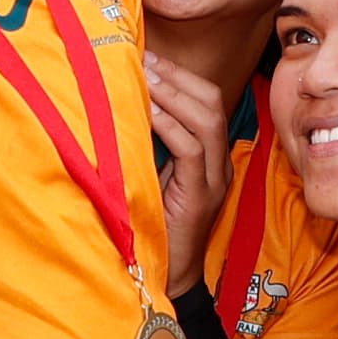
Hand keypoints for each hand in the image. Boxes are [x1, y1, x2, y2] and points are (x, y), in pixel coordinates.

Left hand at [146, 53, 237, 296]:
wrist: (166, 281)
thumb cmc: (150, 228)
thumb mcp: (150, 178)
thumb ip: (147, 147)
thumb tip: (117, 106)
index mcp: (211, 158)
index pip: (208, 102)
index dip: (180, 76)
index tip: (147, 57)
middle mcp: (220, 165)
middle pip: (213, 102)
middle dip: (177, 76)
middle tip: (143, 58)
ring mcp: (214, 181)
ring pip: (207, 120)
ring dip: (172, 93)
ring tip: (143, 76)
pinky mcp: (201, 197)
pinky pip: (192, 150)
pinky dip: (169, 125)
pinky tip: (146, 111)